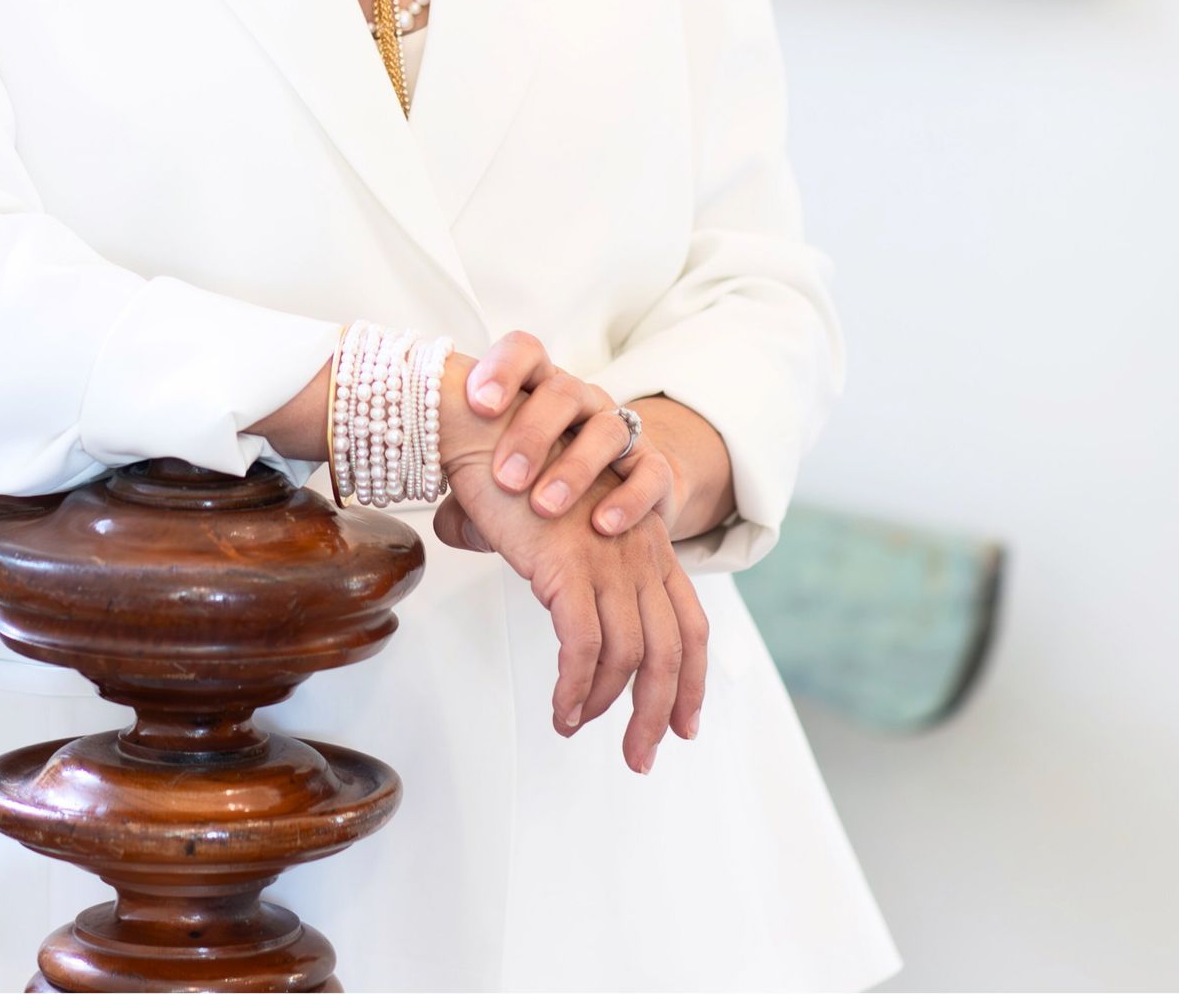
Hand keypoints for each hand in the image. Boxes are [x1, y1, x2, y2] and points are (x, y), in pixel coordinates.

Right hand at [435, 352, 706, 770]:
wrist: (486, 421)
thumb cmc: (514, 466)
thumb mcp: (560, 520)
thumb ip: (566, 560)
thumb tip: (547, 591)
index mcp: (644, 541)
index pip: (689, 622)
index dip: (692, 679)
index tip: (682, 726)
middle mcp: (637, 551)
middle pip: (668, 650)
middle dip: (658, 712)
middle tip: (639, 756)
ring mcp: (605, 558)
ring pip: (629, 657)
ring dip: (607, 708)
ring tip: (577, 731)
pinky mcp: (567, 565)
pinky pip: (582, 647)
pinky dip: (575, 688)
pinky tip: (560, 710)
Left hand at [463, 329, 683, 537]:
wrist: (618, 493)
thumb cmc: (544, 479)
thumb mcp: (501, 486)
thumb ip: (472, 501)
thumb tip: (445, 526)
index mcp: (539, 388)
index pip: (524, 352)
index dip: (501, 370)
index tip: (477, 404)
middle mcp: (581, 400)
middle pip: (561, 391)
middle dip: (531, 432)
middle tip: (505, 478)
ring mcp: (620, 430)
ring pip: (606, 428)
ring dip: (574, 468)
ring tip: (545, 506)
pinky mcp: (653, 469)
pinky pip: (649, 472)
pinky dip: (627, 498)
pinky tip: (602, 523)